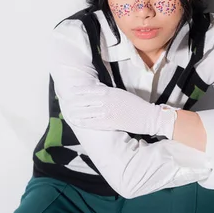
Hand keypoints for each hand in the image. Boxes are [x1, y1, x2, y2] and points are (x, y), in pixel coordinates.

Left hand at [61, 83, 177, 138]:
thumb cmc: (136, 105)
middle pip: (85, 100)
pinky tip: (77, 122)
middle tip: (64, 102)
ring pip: (86, 112)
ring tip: (67, 113)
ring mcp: (108, 112)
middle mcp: (107, 100)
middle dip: (73, 102)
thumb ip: (109, 93)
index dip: (78, 91)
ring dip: (75, 112)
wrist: (149, 116)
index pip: (89, 90)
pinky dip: (83, 122)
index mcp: (110, 92)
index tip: (69, 91)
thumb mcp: (122, 94)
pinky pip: (93, 122)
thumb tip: (98, 92)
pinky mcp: (110, 123)